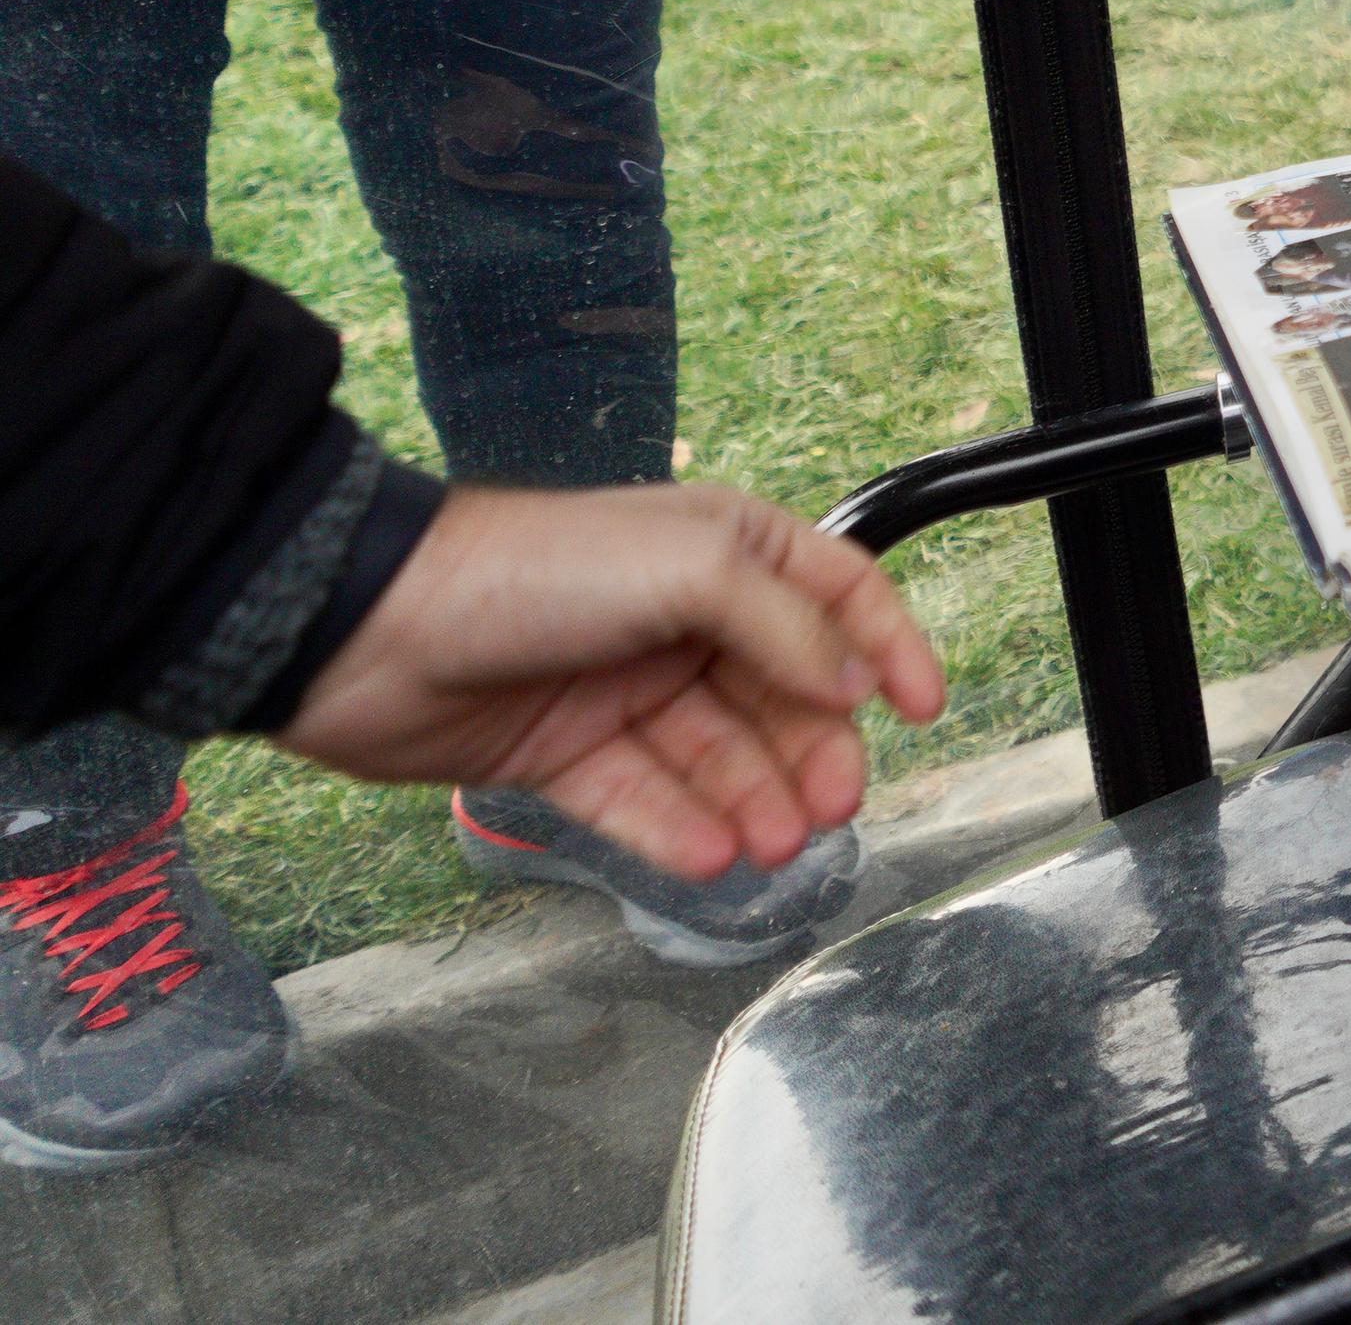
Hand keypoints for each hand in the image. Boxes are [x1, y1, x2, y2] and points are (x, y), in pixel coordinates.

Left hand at [274, 483, 947, 881]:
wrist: (370, 626)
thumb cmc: (532, 570)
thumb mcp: (686, 567)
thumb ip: (782, 624)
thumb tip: (851, 683)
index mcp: (722, 550)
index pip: (835, 597)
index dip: (885, 647)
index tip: (923, 708)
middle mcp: (681, 619)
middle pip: (780, 694)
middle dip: (814, 752)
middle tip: (835, 808)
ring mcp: (622, 689)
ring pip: (715, 758)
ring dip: (753, 802)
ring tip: (777, 848)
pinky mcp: (564, 753)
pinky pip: (641, 800)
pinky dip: (679, 831)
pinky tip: (712, 858)